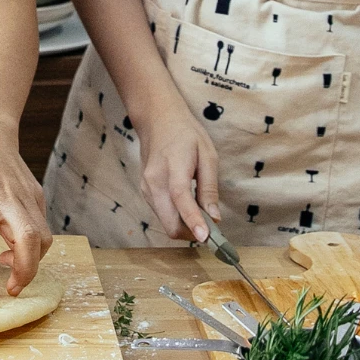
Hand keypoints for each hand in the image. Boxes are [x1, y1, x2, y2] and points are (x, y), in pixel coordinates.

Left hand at [0, 116, 51, 296]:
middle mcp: (3, 196)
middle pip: (29, 239)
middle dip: (26, 271)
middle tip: (11, 289)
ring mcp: (24, 195)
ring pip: (43, 237)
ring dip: (32, 260)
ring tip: (8, 262)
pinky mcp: (36, 194)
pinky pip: (42, 227)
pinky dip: (34, 244)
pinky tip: (12, 242)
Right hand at [135, 102, 219, 241]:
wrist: (157, 121)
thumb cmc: (186, 135)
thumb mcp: (207, 155)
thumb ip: (209, 187)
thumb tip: (215, 217)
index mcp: (173, 167)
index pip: (181, 199)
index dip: (194, 221)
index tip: (206, 238)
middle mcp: (154, 182)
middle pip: (170, 223)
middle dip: (192, 232)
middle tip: (212, 229)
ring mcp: (146, 189)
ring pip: (166, 223)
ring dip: (185, 226)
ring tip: (201, 213)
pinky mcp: (144, 193)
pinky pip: (162, 214)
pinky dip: (176, 218)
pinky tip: (187, 206)